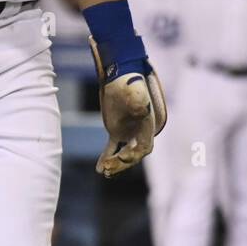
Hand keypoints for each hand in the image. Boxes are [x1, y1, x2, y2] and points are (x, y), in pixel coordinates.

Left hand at [90, 38, 166, 177]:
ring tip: (104, 171)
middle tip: (109, 168)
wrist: (120, 74)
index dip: (135, 154)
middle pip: (133, 154)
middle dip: (122, 163)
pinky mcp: (117, 132)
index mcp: (147, 125)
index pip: (144, 147)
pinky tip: (99, 169)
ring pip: (123, 154)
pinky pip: (113, 149)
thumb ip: (139, 100)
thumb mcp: (134, 90)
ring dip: (114, 164)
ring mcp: (128, 133)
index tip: (123, 156)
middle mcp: (139, 132)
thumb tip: (142, 109)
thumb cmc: (129, 81)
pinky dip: (107, 158)